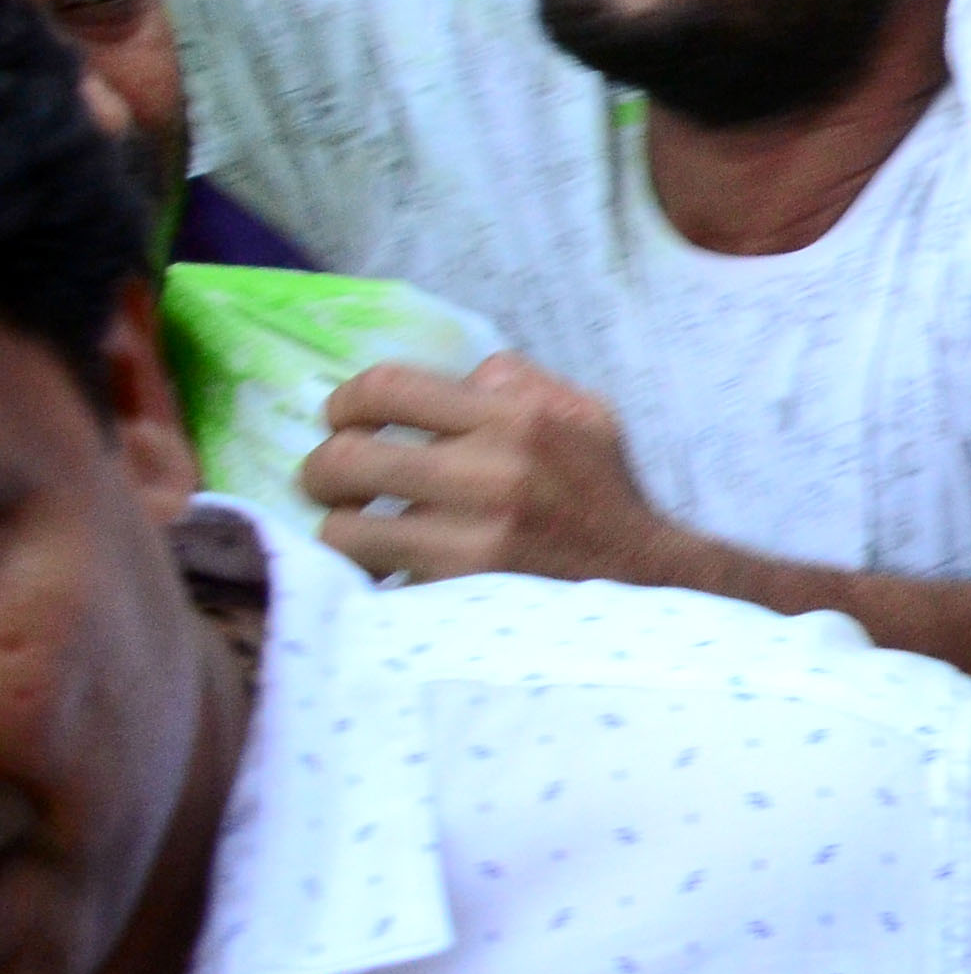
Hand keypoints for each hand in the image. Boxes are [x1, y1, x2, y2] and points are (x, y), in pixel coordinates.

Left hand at [299, 353, 698, 587]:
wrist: (645, 582)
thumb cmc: (601, 494)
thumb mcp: (585, 415)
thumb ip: (520, 384)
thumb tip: (453, 377)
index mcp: (516, 417)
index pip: (387, 388)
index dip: (346, 402)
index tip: (345, 420)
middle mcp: (492, 474)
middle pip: (346, 459)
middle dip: (321, 470)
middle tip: (332, 480)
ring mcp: (472, 542)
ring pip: (345, 530)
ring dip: (341, 529)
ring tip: (357, 528)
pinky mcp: (460, 595)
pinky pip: (376, 580)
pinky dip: (372, 574)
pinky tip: (389, 568)